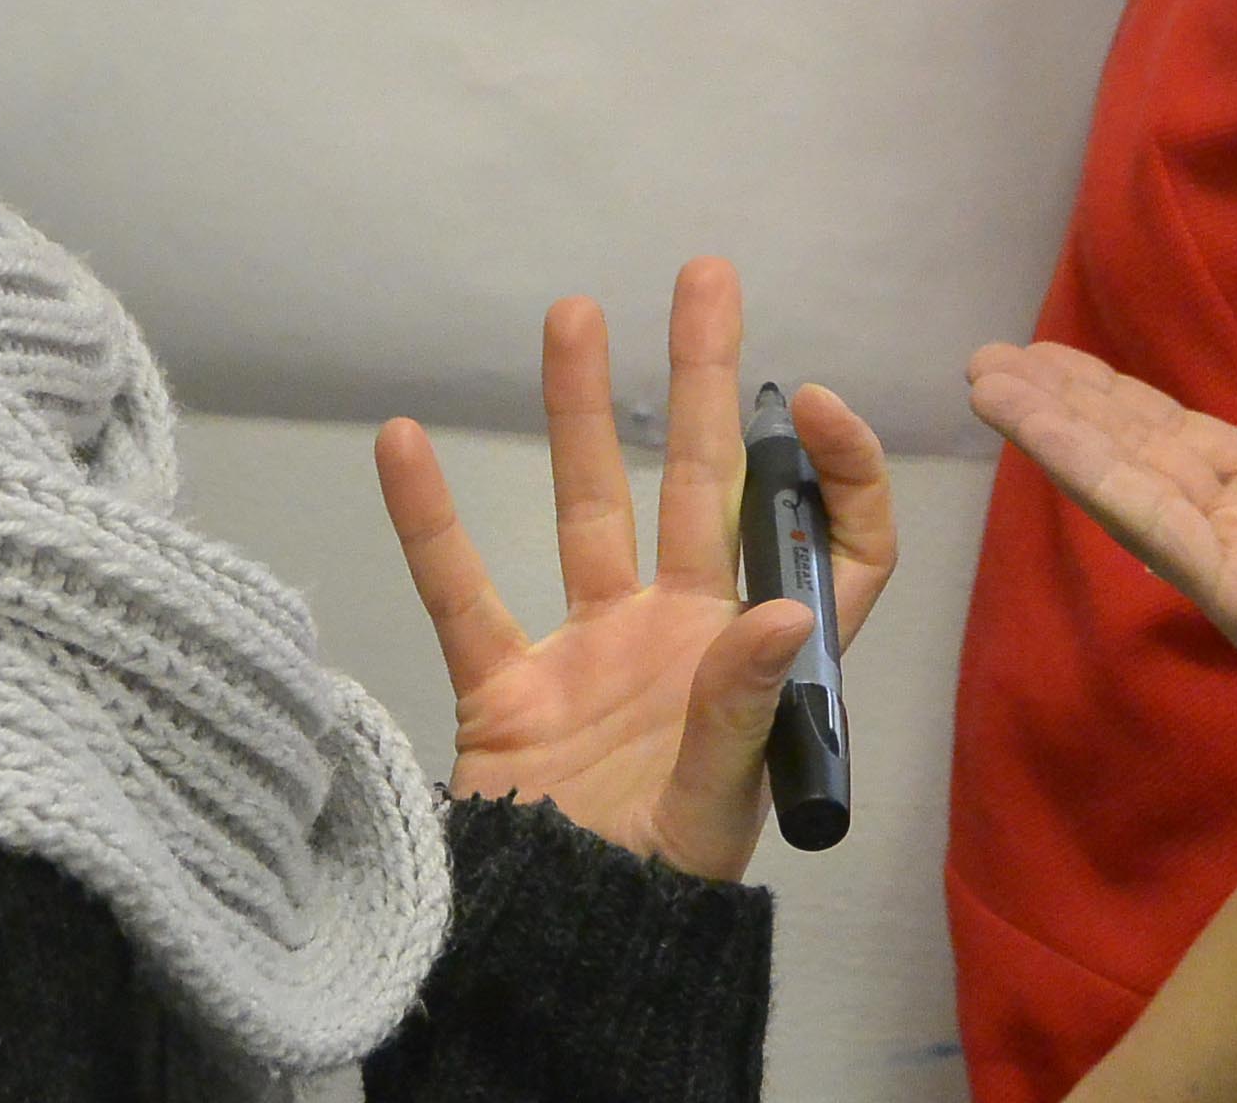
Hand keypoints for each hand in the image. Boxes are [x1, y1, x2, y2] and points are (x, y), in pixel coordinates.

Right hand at [375, 255, 894, 881]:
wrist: (554, 961)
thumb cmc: (655, 903)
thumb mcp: (713, 812)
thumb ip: (740, 712)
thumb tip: (783, 617)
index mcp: (760, 664)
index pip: (828, 547)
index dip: (834, 473)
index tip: (804, 402)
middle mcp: (683, 635)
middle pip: (705, 484)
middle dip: (706, 380)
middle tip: (706, 274)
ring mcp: (594, 652)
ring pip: (590, 506)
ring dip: (583, 412)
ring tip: (574, 310)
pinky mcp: (510, 688)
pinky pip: (465, 592)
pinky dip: (431, 522)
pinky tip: (401, 440)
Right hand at [965, 270, 1236, 732]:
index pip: (1175, 435)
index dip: (1112, 396)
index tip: (1049, 356)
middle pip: (1131, 453)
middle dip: (1061, 408)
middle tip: (987, 361)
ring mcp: (1234, 564)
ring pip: (1125, 483)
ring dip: (1053, 433)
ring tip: (988, 383)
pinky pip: (1155, 525)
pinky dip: (1096, 476)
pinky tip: (1046, 436)